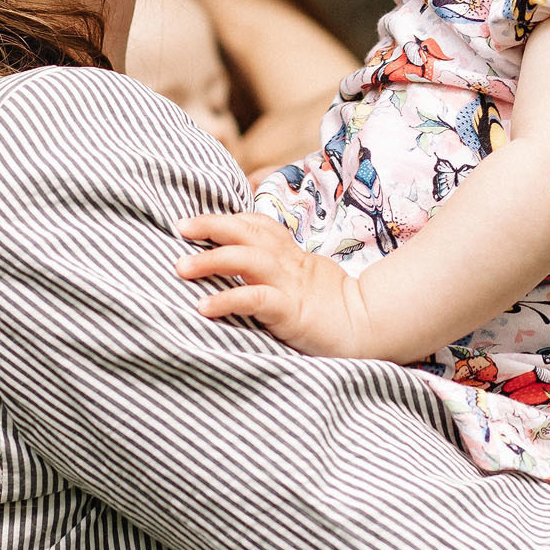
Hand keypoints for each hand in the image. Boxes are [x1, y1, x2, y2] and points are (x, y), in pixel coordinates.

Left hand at [175, 212, 376, 356]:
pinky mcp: (291, 310)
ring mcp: (290, 285)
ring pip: (246, 259)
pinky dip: (226, 299)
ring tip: (180, 267)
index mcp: (292, 256)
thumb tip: (241, 275)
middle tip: (179, 226)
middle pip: (247, 231)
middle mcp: (288, 264)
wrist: (370, 330)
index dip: (230, 219)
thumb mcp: (305, 283)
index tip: (197, 222)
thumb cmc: (334, 311)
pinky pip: (254, 299)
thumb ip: (277, 275)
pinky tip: (203, 307)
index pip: (259, 225)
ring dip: (210, 260)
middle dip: (211, 225)